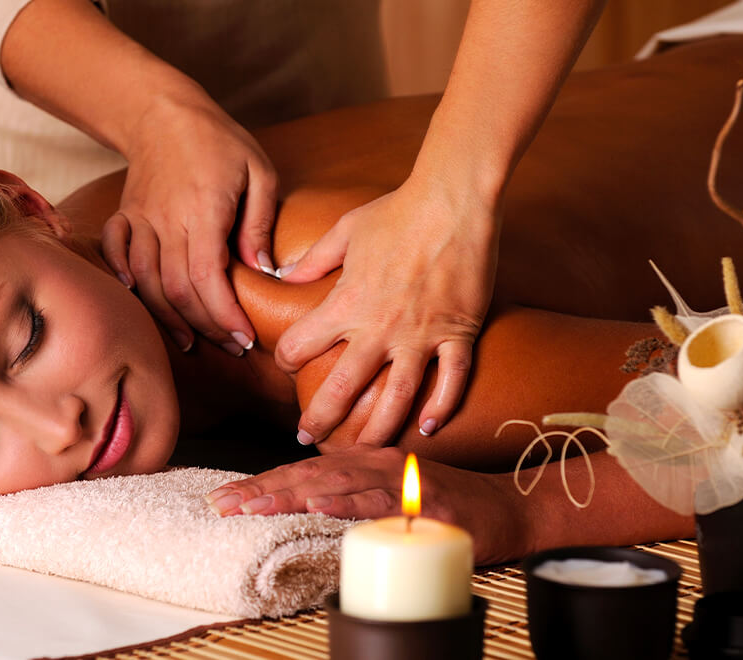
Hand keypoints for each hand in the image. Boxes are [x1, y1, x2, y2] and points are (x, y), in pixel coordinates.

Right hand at [100, 84, 278, 354]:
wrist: (163, 112)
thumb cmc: (219, 141)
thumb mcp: (259, 171)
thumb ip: (260, 223)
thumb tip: (263, 270)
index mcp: (204, 210)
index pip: (208, 278)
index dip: (224, 315)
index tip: (244, 337)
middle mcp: (166, 220)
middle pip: (178, 289)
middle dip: (205, 326)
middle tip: (230, 345)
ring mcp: (140, 219)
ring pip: (146, 282)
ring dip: (169, 317)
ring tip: (191, 341)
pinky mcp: (125, 217)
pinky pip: (115, 256)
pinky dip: (125, 283)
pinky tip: (142, 304)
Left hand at [203, 446, 529, 563]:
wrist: (508, 507)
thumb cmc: (447, 504)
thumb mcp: (390, 495)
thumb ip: (353, 496)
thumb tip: (309, 506)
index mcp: (363, 462)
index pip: (302, 473)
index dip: (261, 483)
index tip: (224, 499)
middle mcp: (375, 463)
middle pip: (307, 475)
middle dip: (260, 489)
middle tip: (220, 504)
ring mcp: (399, 480)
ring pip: (333, 484)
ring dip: (288, 494)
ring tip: (252, 506)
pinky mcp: (422, 501)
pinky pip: (378, 501)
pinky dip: (345, 502)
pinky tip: (317, 505)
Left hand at [276, 175, 496, 444]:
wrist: (453, 199)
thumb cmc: (397, 209)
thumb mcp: (345, 231)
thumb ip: (312, 260)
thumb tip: (284, 274)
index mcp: (347, 302)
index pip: (300, 344)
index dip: (286, 356)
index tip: (286, 362)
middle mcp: (380, 327)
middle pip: (342, 387)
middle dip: (320, 418)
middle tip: (306, 437)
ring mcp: (422, 335)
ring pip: (397, 398)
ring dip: (377, 430)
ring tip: (362, 451)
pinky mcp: (458, 333)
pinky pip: (451, 381)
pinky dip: (442, 408)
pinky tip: (429, 428)